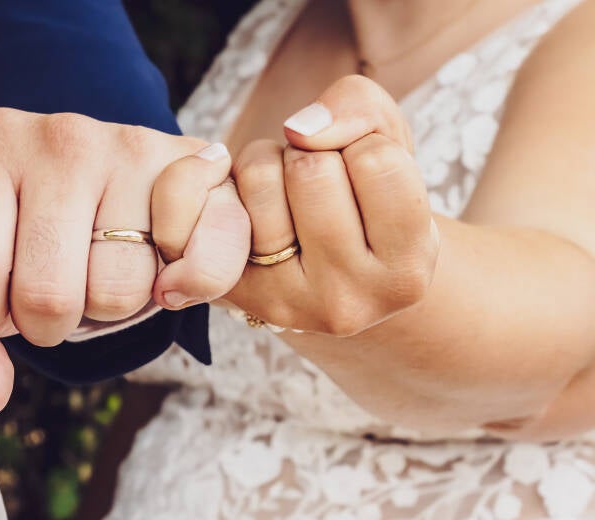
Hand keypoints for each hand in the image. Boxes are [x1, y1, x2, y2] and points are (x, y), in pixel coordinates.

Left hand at [0, 109, 248, 413]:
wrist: (112, 177)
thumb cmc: (27, 230)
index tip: (0, 293)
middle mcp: (63, 138)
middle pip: (47, 295)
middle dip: (50, 321)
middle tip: (58, 288)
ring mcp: (136, 150)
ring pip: (119, 293)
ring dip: (112, 305)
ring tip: (105, 265)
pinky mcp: (199, 172)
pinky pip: (201, 269)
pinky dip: (186, 288)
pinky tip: (167, 265)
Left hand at [227, 75, 439, 335]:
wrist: (330, 267)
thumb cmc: (368, 196)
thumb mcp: (390, 142)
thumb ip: (361, 107)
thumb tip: (299, 130)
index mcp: (406, 272)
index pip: (377, 162)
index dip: (363, 146)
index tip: (364, 176)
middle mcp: (350, 301)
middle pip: (312, 170)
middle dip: (313, 153)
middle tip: (321, 183)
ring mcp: (289, 303)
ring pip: (263, 181)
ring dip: (272, 164)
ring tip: (291, 194)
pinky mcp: (238, 292)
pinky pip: (222, 203)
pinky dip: (237, 185)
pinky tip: (258, 212)